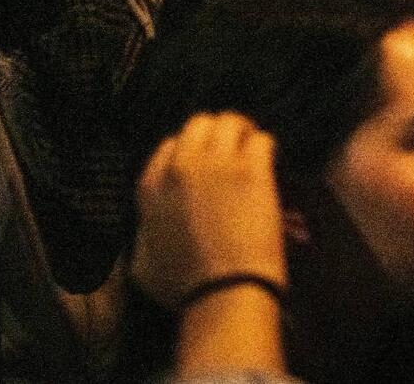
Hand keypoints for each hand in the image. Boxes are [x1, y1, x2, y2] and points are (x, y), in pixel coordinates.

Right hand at [131, 113, 287, 309]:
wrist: (224, 291)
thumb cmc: (185, 286)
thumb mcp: (143, 264)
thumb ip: (144, 236)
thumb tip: (147, 230)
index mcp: (151, 187)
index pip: (169, 145)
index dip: (189, 150)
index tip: (204, 160)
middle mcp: (182, 167)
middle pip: (199, 124)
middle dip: (217, 131)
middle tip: (233, 145)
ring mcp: (218, 164)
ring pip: (231, 122)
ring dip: (244, 132)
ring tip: (253, 145)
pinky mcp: (252, 170)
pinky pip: (262, 139)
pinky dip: (267, 146)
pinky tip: (270, 160)